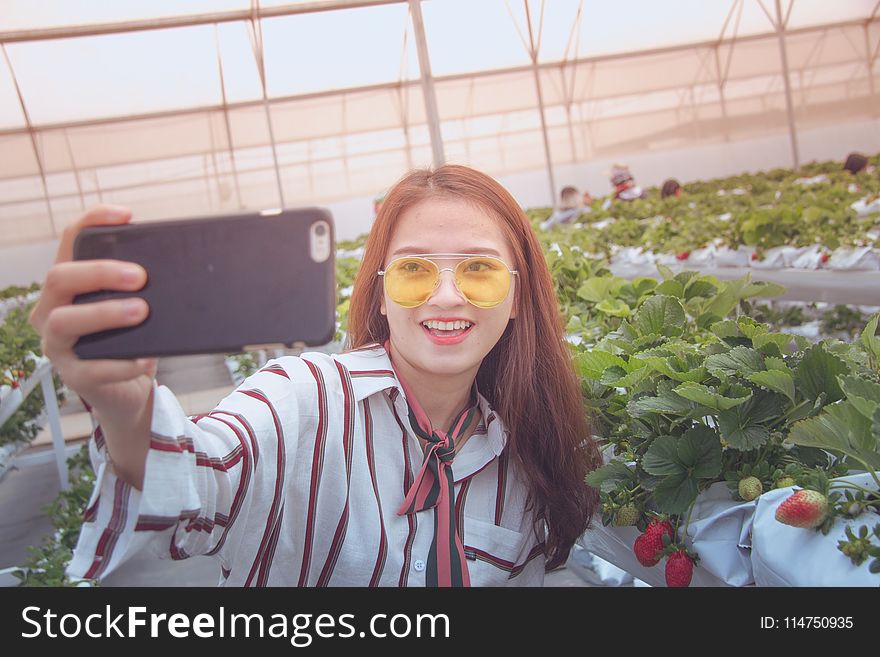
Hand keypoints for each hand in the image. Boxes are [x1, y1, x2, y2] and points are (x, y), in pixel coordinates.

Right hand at [29, 205, 156, 426]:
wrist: (128, 390)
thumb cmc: (131, 338)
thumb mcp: (136, 305)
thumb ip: (144, 285)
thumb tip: (183, 262)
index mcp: (68, 285)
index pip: (69, 242)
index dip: (92, 221)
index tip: (126, 215)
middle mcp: (51, 310)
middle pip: (59, 277)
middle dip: (100, 272)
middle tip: (141, 276)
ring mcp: (57, 345)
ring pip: (64, 320)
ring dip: (104, 313)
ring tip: (141, 311)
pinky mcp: (73, 377)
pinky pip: (91, 369)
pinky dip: (122, 362)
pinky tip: (145, 358)